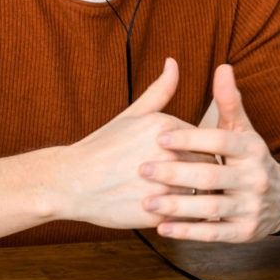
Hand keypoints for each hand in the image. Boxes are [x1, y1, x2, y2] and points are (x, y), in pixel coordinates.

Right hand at [58, 58, 193, 229]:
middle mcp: (168, 156)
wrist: (72, 182)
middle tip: (196, 181)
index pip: (207, 141)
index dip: (201, 152)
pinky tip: (174, 211)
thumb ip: (160, 91)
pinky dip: (185, 216)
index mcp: (166, 128)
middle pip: (208, 167)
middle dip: (205, 175)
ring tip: (186, 196)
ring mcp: (164, 186)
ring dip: (198, 197)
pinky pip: (187, 216)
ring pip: (201, 193)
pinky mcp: (158, 213)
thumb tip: (173, 63)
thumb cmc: (102, 148)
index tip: (191, 159)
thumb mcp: (132, 115)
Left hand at [138, 64, 279, 241]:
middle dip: (176, 173)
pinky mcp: (244, 232)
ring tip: (147, 203)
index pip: (221, 141)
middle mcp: (255, 178)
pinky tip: (162, 228)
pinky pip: (213, 233)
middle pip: (213, 175)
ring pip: (212, 208)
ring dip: (178, 206)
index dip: (191, 140)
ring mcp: (250, 207)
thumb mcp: (244, 130)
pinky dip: (188, 232)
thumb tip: (222, 67)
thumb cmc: (250, 159)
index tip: (159, 137)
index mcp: (252, 149)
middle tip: (143, 170)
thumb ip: (230, 102)